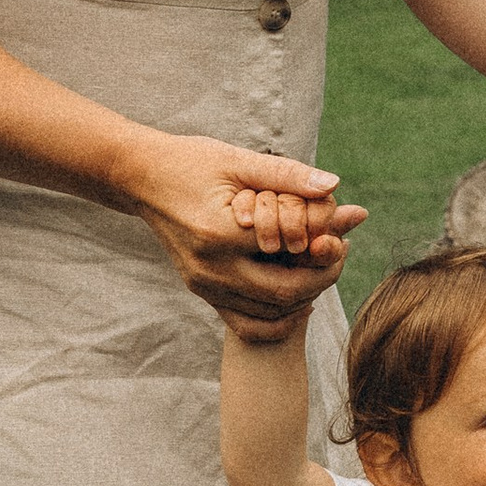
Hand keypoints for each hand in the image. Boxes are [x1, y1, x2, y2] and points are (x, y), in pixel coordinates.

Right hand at [118, 131, 366, 337]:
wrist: (142, 178)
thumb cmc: (192, 162)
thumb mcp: (240, 161)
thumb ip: (288, 175)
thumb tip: (334, 186)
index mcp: (220, 233)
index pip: (292, 251)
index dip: (326, 242)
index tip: (342, 229)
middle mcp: (210, 268)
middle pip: (286, 291)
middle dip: (323, 274)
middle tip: (339, 250)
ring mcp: (203, 285)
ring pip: (271, 312)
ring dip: (306, 294)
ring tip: (320, 263)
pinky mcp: (201, 291)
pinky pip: (247, 324)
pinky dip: (278, 320)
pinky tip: (299, 299)